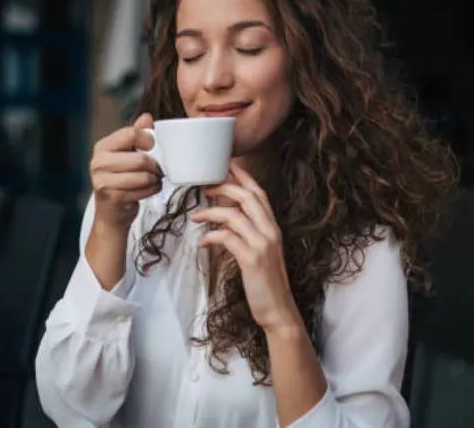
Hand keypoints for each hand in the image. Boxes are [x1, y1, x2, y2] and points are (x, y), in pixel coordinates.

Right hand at [90, 113, 161, 228]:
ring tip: (153, 180)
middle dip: (155, 166)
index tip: (152, 147)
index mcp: (102, 147)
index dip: (148, 140)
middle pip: (141, 158)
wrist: (112, 213)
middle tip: (157, 170)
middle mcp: (98, 162)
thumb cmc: (122, 180)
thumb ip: (136, 135)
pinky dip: (152, 190)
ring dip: (155, 179)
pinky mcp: (112, 197)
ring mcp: (103, 181)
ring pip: (144, 176)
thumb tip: (147, 117)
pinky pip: (144, 190)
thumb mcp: (127, 154)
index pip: (130, 134)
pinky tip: (148, 190)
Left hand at [191, 160, 300, 332]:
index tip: (227, 164)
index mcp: (272, 226)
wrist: (278, 309)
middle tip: (204, 187)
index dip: (243, 176)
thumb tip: (222, 225)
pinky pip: (227, 238)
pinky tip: (203, 243)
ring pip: (234, 215)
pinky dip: (211, 236)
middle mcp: (270, 230)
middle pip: (247, 196)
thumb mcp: (259, 252)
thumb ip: (246, 234)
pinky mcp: (252, 259)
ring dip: (211, 212)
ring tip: (195, 216)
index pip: (259, 193)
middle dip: (224, 187)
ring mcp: (262, 244)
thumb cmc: (265, 282)